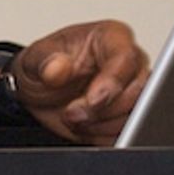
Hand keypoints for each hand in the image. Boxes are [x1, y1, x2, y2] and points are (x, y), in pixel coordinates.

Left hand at [9, 20, 148, 144]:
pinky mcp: (128, 116)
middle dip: (103, 110)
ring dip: (101, 125)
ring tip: (73, 117)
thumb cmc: (44, 66)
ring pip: (135, 116)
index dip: (112, 82)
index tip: (91, 100)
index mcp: (111, 37)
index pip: (125, 57)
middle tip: (72, 113)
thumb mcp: (35, 57)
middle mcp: (127, 63)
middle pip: (138, 91)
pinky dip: (102, 136)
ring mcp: (131, 90)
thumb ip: (46, 60)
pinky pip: (128, 134)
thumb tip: (59, 68)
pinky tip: (84, 127)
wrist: (39, 93)